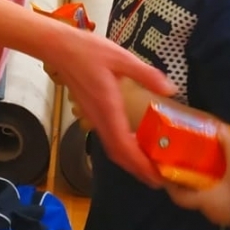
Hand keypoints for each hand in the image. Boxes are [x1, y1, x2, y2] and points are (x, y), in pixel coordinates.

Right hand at [43, 27, 170, 186]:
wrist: (58, 48)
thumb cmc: (88, 51)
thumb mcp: (121, 57)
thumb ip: (146, 74)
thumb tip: (171, 90)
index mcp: (108, 108)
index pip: (124, 146)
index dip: (140, 165)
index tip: (156, 177)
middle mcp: (100, 119)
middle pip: (118, 155)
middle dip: (138, 171)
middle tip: (159, 181)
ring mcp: (94, 118)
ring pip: (112, 149)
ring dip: (130, 162)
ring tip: (150, 169)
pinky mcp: (92, 113)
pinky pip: (108, 139)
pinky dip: (123, 150)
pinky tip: (134, 145)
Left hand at [166, 125, 229, 226]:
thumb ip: (228, 144)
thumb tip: (220, 128)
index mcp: (204, 200)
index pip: (180, 197)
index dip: (171, 187)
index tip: (166, 176)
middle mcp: (210, 212)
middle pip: (194, 198)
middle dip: (191, 185)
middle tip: (191, 169)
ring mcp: (224, 217)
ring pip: (209, 202)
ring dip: (207, 189)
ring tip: (210, 172)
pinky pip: (222, 204)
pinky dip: (220, 194)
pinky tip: (228, 181)